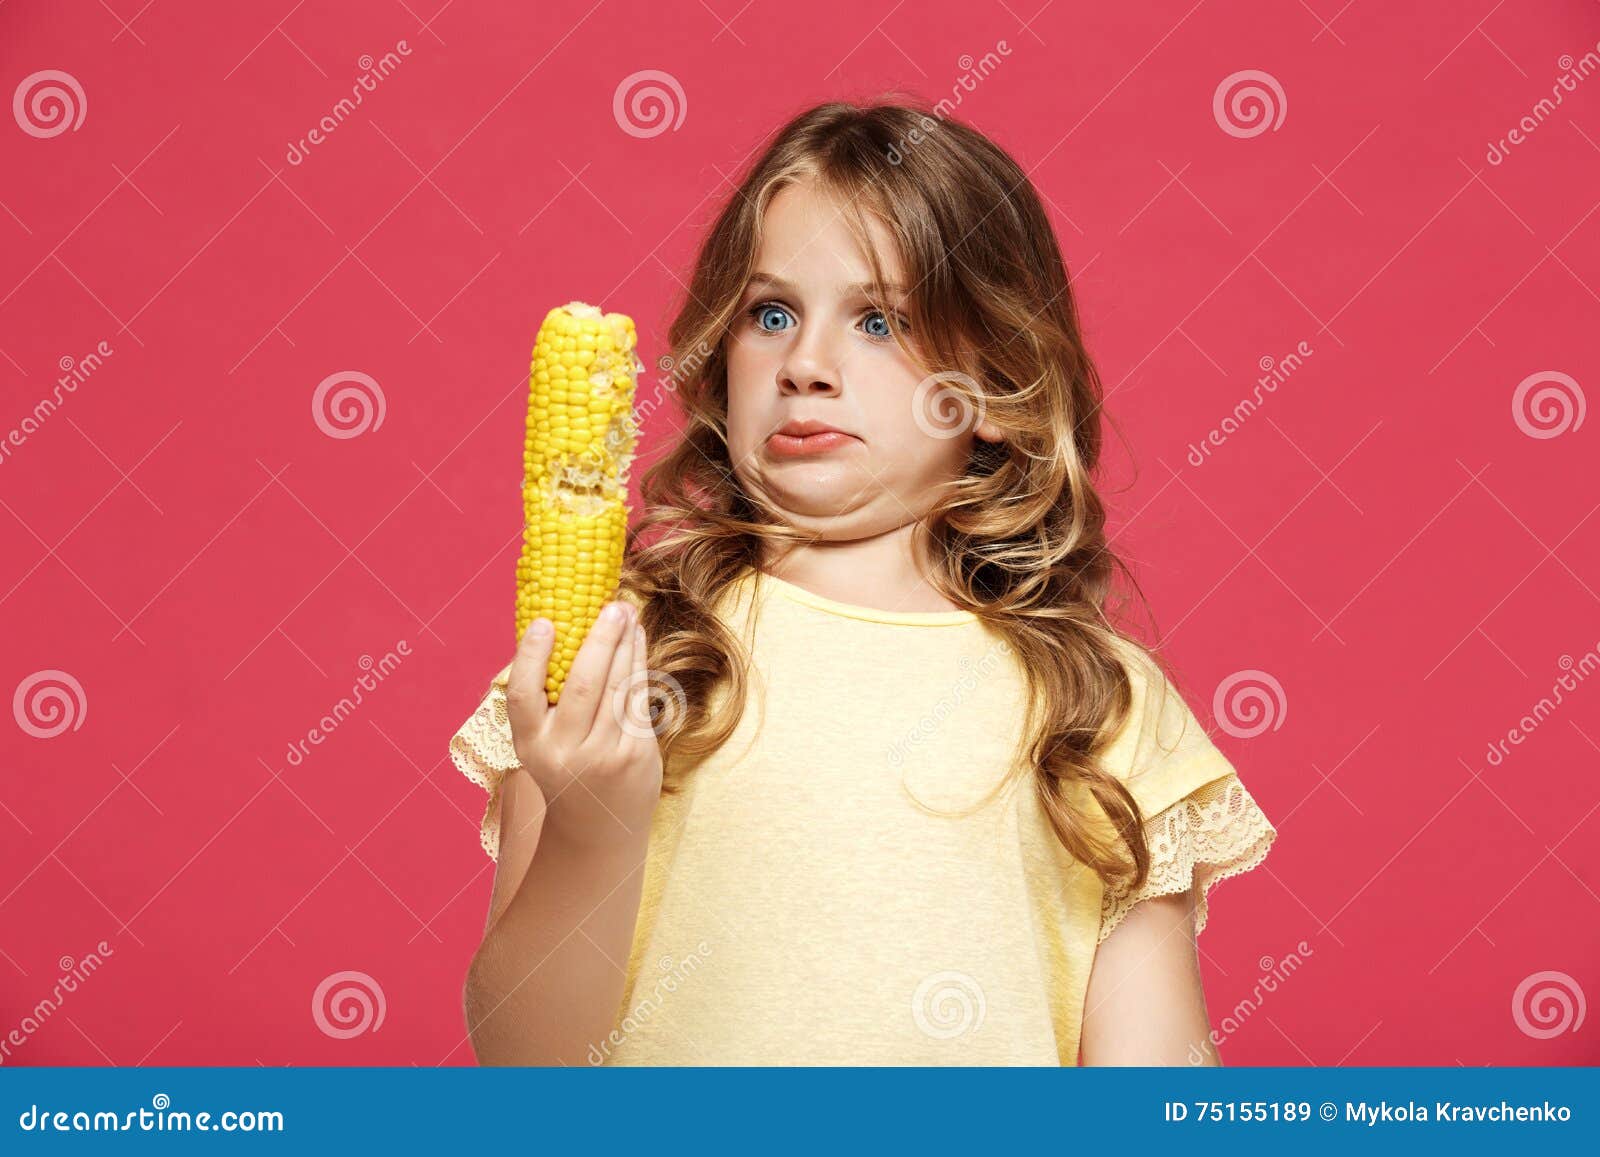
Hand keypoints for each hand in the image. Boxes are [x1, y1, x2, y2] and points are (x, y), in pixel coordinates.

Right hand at [503, 601, 663, 844]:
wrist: (597, 827)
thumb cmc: (566, 769)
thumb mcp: (542, 742)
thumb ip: (545, 698)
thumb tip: (561, 627)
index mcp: (530, 745)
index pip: (522, 695)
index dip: (530, 656)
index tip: (544, 622)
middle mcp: (563, 753)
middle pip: (583, 684)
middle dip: (600, 639)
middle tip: (611, 606)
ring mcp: (603, 757)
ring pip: (617, 688)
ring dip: (625, 645)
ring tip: (627, 615)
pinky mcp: (635, 756)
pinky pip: (637, 701)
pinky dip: (638, 665)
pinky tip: (638, 642)